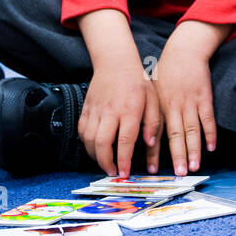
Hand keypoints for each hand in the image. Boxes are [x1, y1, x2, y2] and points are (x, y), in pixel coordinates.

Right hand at [78, 60, 159, 177]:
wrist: (115, 62)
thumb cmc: (138, 81)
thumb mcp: (154, 99)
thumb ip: (153, 123)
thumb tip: (149, 143)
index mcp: (129, 110)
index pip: (125, 141)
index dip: (123, 160)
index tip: (124, 173)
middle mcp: (110, 111)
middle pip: (102, 143)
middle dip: (105, 163)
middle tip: (112, 172)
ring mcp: (95, 110)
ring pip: (89, 140)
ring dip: (94, 156)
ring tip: (104, 163)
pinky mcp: (86, 108)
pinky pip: (82, 131)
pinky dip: (86, 143)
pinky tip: (94, 148)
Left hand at [151, 23, 219, 175]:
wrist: (184, 52)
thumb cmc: (166, 73)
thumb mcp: (151, 91)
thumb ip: (149, 112)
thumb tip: (144, 135)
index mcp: (159, 107)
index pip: (156, 134)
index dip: (153, 152)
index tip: (151, 169)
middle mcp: (173, 107)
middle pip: (175, 136)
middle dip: (177, 156)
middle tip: (179, 174)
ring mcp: (190, 103)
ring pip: (192, 131)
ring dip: (194, 150)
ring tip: (194, 167)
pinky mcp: (204, 98)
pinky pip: (207, 119)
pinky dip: (210, 134)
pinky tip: (211, 148)